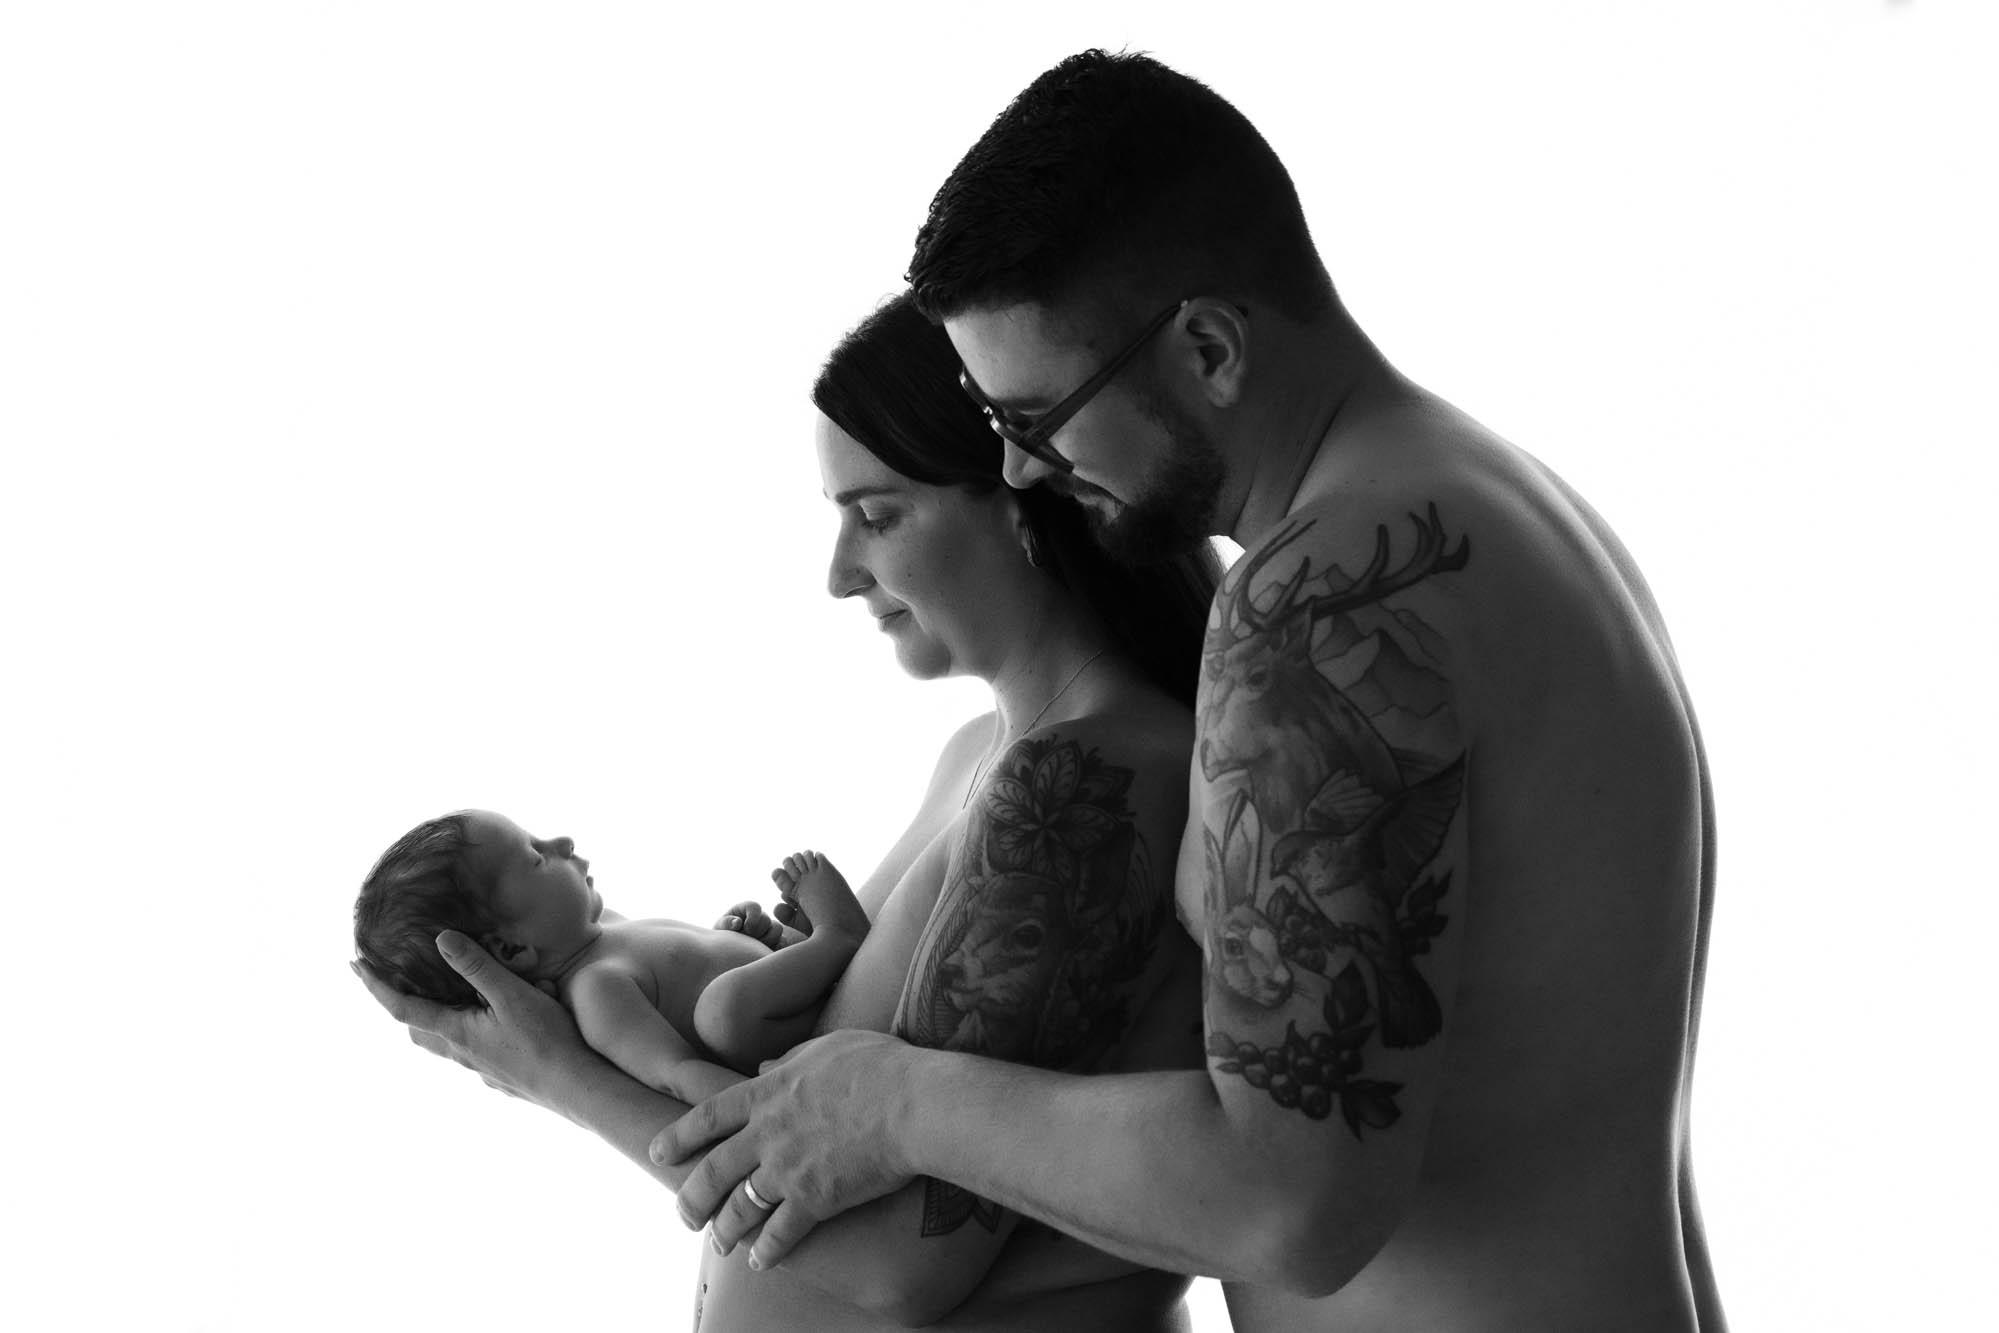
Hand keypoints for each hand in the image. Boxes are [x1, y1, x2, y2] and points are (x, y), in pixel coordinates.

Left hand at [351, 930, 594, 1111]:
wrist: (578, 1088)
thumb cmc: (547, 1041)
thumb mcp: (512, 996)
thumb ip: (477, 967)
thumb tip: (440, 939)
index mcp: (457, 1034)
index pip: (403, 1008)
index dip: (377, 986)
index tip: (355, 965)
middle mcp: (463, 1054)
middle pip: (421, 1030)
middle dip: (406, 1005)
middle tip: (402, 981)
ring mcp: (483, 1069)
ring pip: (449, 1042)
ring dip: (442, 1020)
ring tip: (453, 996)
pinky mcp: (503, 1077)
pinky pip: (476, 1050)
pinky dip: (472, 1031)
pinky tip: (498, 1023)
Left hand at [651, 1029, 919, 1269]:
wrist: (916, 1105)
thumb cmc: (882, 1067)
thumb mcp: (830, 1047)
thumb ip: (790, 1058)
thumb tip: (765, 1067)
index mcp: (768, 1093)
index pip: (708, 1116)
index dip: (678, 1135)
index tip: (658, 1151)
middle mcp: (767, 1134)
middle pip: (711, 1171)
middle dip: (691, 1198)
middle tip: (684, 1216)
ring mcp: (787, 1170)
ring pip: (738, 1208)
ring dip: (724, 1230)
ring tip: (720, 1242)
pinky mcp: (814, 1201)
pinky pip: (778, 1235)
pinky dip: (766, 1252)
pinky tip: (759, 1263)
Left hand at [714, 900, 784, 950]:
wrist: (727, 950)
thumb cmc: (722, 936)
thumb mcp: (720, 928)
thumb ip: (726, 923)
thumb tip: (737, 922)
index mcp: (746, 909)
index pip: (754, 906)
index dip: (752, 917)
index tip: (745, 929)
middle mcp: (759, 916)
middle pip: (766, 920)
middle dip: (756, 932)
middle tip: (746, 941)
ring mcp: (768, 928)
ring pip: (777, 929)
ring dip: (767, 940)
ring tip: (755, 948)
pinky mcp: (775, 940)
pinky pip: (783, 942)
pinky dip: (776, 947)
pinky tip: (764, 951)